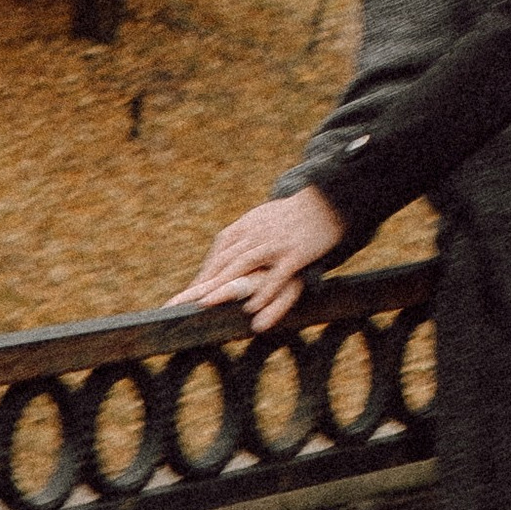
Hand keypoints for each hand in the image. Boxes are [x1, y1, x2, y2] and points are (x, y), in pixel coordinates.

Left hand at [171, 186, 344, 331]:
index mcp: (247, 226)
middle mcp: (256, 234)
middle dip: (201, 284)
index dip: (202, 275)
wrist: (329, 201)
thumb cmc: (294, 216)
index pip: (219, 252)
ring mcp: (275, 243)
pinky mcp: (296, 253)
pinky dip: (263, 291)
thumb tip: (225, 259)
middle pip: (224, 262)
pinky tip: (252, 308)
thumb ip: (245, 238)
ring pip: (244, 265)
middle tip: (181, 304)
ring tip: (205, 304)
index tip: (184, 297)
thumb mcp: (264, 220)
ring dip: (223, 286)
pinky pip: (277, 275)